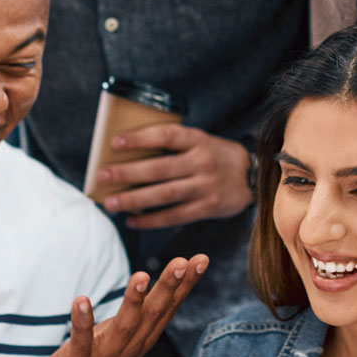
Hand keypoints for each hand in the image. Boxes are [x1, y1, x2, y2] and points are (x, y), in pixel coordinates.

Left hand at [39, 254, 209, 356]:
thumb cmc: (102, 355)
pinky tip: (81, 300)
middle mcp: (131, 345)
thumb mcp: (131, 330)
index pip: (170, 306)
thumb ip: (149, 307)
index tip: (201, 259)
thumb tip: (176, 275)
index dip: (186, 283)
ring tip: (141, 275)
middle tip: (182, 262)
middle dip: (168, 287)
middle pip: (154, 313)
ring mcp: (106, 354)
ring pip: (125, 326)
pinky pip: (81, 340)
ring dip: (134, 300)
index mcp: (145, 335)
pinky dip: (82, 321)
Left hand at [98, 126, 250, 229]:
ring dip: (134, 200)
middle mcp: (202, 162)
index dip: (140, 138)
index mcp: (199, 140)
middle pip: (159, 169)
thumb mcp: (201, 141)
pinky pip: (174, 216)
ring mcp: (205, 187)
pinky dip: (150, 220)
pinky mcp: (207, 208)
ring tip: (110, 203)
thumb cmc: (217, 156)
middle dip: (127, 173)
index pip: (166, 135)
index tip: (115, 142)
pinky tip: (132, 220)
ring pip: (163, 195)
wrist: (255, 177)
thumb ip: (175, 145)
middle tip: (101, 176)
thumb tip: (130, 153)